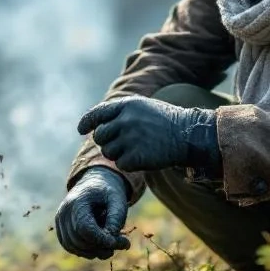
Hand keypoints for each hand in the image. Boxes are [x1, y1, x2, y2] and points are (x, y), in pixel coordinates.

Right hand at [54, 167, 131, 258]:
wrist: (94, 183)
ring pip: (74, 247)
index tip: (117, 242)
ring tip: (111, 243)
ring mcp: (60, 221)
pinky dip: (86, 250)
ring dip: (94, 251)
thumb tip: (111, 240)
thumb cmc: (107, 192)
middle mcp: (64, 212)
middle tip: (123, 244)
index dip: (101, 239)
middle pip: (79, 240)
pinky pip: (71, 247)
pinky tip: (100, 244)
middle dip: (101, 247)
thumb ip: (117, 218)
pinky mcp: (60, 229)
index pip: (84, 228)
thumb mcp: (118, 200)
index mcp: (77, 202)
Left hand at [77, 95, 220, 173]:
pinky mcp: (136, 156)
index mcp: (127, 105)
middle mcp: (126, 120)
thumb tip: (95, 126)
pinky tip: (143, 158)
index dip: (87, 122)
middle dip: (107, 142)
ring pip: (108, 152)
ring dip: (118, 154)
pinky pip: (120, 164)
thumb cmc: (165, 122)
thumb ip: (120, 113)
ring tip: (136, 149)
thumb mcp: (143, 107)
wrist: (188, 135)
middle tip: (122, 144)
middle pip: (100, 136)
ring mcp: (131, 138)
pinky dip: (129, 164)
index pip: (98, 113)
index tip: (81, 130)